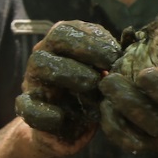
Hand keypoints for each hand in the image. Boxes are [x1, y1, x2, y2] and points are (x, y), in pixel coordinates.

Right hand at [15, 21, 120, 148]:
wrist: (67, 128)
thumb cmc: (92, 93)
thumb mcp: (105, 74)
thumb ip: (115, 57)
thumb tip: (130, 38)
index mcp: (61, 45)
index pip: (68, 29)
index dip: (92, 39)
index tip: (116, 54)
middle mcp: (44, 57)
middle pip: (54, 40)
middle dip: (84, 50)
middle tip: (107, 68)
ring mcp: (33, 82)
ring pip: (40, 65)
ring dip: (70, 73)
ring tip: (93, 86)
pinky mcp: (29, 110)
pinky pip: (27, 107)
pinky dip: (45, 112)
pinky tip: (63, 116)